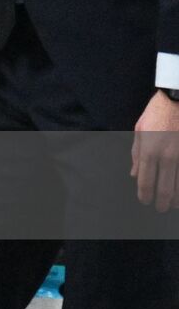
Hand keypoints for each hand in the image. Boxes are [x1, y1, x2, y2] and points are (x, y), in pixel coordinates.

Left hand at [131, 92, 178, 211]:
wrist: (177, 100)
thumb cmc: (156, 113)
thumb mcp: (140, 130)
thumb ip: (136, 154)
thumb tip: (134, 174)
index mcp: (149, 151)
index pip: (145, 181)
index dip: (144, 195)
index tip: (145, 201)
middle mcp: (166, 157)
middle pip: (164, 189)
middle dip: (162, 203)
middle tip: (160, 209)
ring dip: (177, 199)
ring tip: (173, 205)